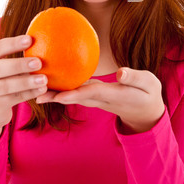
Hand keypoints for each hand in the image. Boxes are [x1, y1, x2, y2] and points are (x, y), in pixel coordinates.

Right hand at [0, 35, 47, 145]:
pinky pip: (12, 99)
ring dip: (26, 82)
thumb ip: (12, 53)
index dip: (13, 44)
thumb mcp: (0, 64)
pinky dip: (29, 94)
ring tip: (44, 79)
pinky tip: (42, 90)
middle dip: (19, 64)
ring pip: (5, 86)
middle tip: (39, 62)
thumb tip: (39, 35)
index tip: (30, 39)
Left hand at [37, 67, 164, 132]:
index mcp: (113, 95)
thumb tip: (121, 72)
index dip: (74, 94)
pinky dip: (63, 88)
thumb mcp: (149, 83)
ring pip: (73, 96)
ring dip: (54, 94)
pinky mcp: (94, 96)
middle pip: (75, 97)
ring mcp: (96, 99)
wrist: (146, 112)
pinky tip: (51, 80)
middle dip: (56, 96)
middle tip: (36, 94)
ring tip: (35, 89)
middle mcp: (100, 99)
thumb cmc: (148, 94)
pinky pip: (76, 92)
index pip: (91, 94)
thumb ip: (135, 77)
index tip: (58, 96)